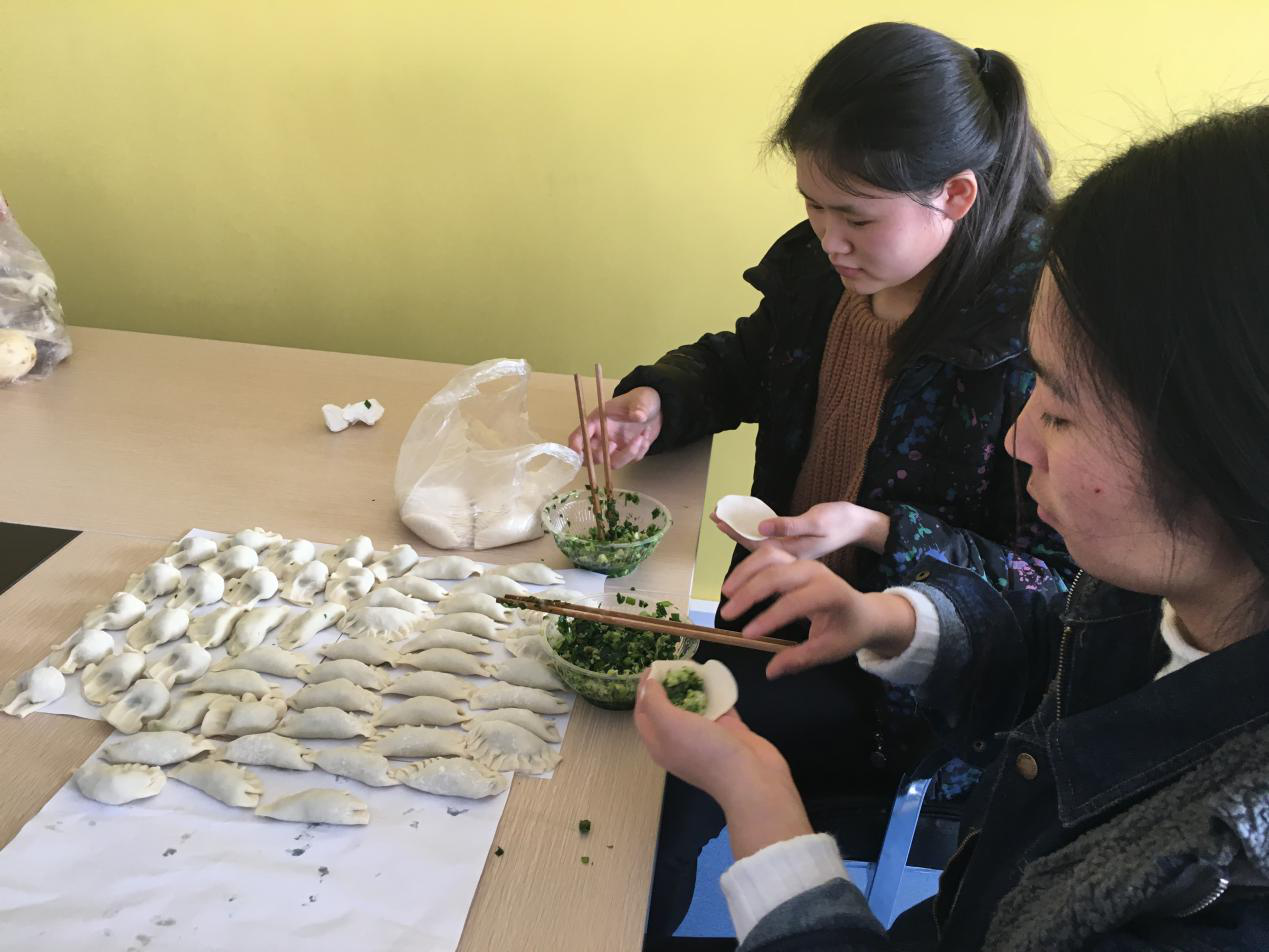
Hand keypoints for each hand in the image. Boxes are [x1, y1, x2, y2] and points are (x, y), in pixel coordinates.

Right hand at [567, 386, 661, 467]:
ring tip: (642, 438)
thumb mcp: (641, 399)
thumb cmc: (641, 400)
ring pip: (611, 463)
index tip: (579, 453)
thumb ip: (638, 408)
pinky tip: (645, 437)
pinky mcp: (625, 453)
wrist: (655, 409)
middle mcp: (601, 437)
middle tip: (616, 445)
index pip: (578, 437)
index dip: (575, 447)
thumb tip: (638, 416)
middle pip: (590, 457)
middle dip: (601, 456)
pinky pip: (629, 462)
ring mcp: (614, 447)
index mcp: (596, 421)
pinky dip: (639, 452)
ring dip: (627, 454)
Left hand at [634, 672, 811, 858]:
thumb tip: (649, 685)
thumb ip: (655, 702)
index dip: (644, 691)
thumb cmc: (703, 751)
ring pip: (695, 706)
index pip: (644, 714)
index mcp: (660, 744)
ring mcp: (706, 736)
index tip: (652, 668)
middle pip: (669, 709)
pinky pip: (720, 706)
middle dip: (669, 686)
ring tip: (694, 666)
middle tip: (675, 664)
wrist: (750, 777)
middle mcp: (680, 741)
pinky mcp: (729, 731)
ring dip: (693, 687)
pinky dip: (717, 692)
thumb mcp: (669, 724)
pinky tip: (717, 676)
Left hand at [711, 501, 891, 556]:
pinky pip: (770, 537)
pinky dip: (757, 528)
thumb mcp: (817, 523)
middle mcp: (788, 553)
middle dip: (734, 530)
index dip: (736, 531)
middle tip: (716, 516)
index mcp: (790, 550)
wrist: (860, 527)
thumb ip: (789, 525)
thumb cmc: (841, 523)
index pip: (755, 542)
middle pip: (753, 544)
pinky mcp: (795, 543)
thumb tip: (760, 527)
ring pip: (760, 542)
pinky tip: (749, 521)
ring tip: (726, 517)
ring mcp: (791, 549)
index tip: (720, 520)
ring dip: (743, 529)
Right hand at [720, 545, 916, 678]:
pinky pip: (768, 555)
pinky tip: (735, 585)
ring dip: (744, 572)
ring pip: (769, 557)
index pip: (795, 603)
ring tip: (726, 594)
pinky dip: (749, 566)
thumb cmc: (847, 632)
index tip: (747, 635)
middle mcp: (817, 572)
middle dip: (749, 593)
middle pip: (777, 574)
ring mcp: (805, 563)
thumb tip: (770, 672)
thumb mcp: (829, 650)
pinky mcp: (795, 561)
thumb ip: (800, 659)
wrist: (863, 612)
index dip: (769, 618)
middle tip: (727, 615)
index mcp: (831, 593)